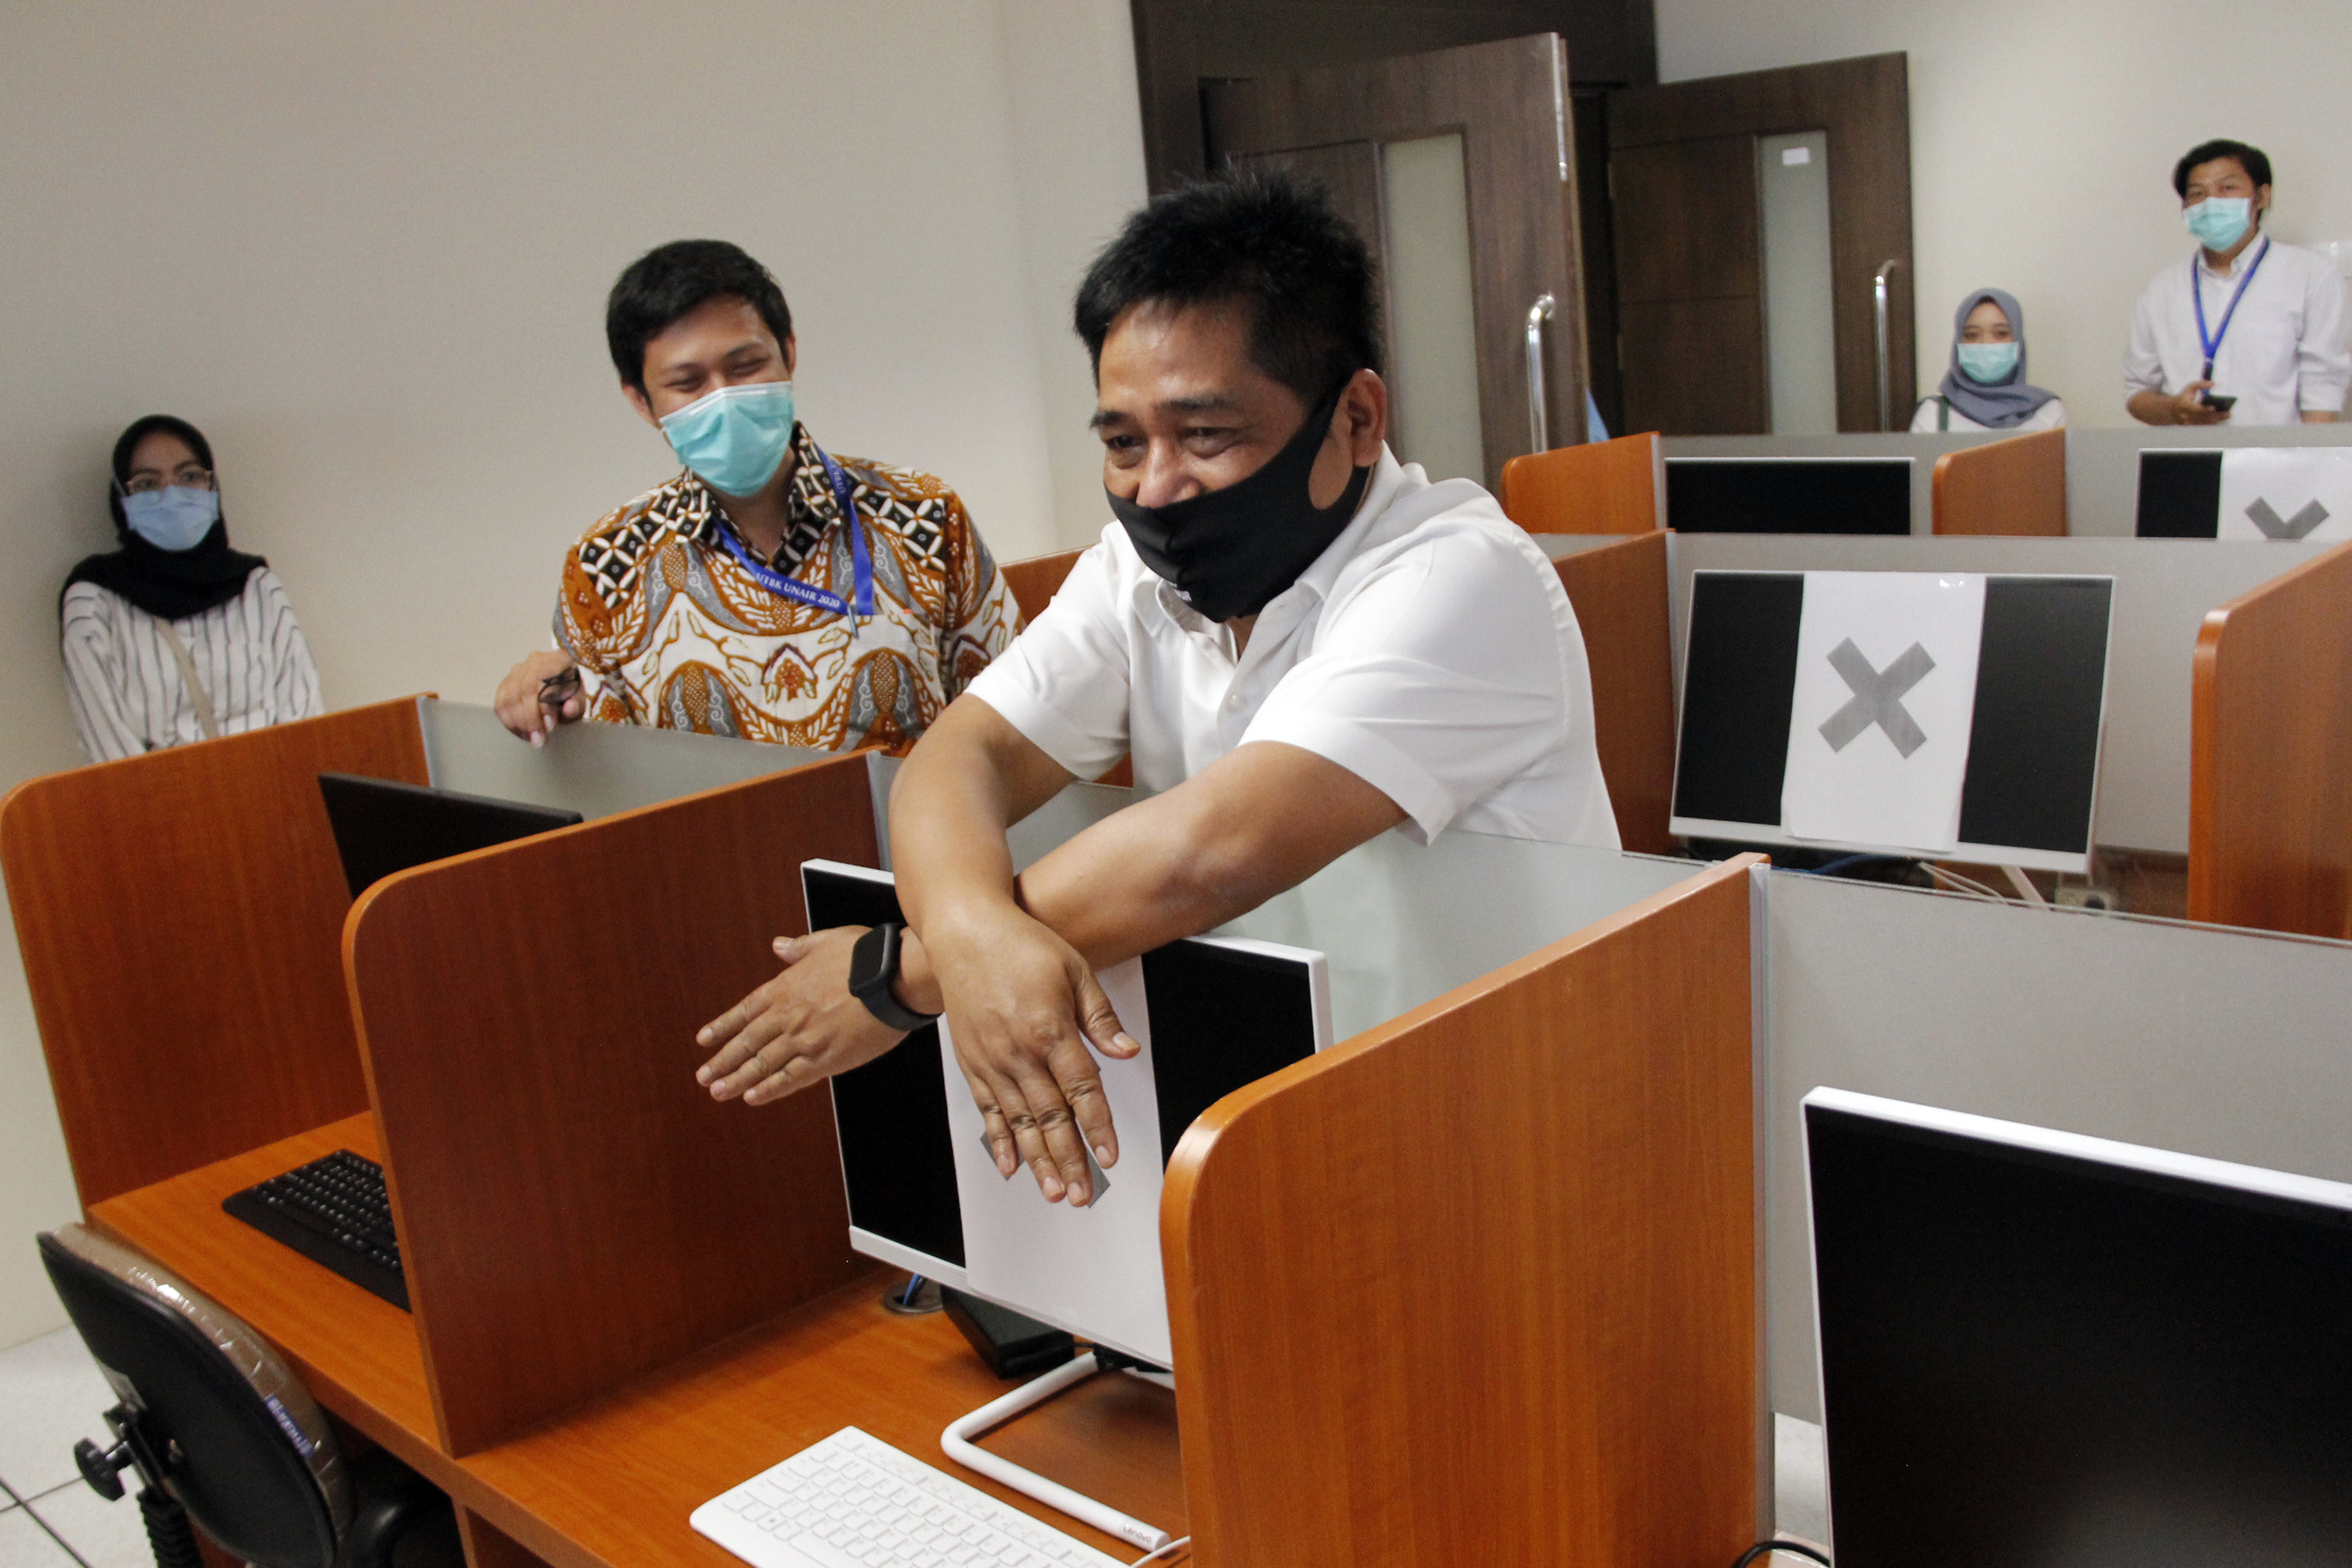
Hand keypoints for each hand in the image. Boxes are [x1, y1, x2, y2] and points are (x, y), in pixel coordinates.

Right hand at [495, 650, 584, 744]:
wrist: (562, 686)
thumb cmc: (571, 693)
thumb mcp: (579, 700)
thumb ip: (576, 704)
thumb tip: (569, 709)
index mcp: (557, 660)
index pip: (545, 679)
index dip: (545, 705)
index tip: (550, 726)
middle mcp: (535, 661)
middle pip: (526, 689)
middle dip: (531, 719)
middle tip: (539, 739)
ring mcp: (517, 671)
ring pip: (511, 697)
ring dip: (519, 722)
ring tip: (531, 738)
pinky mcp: (505, 683)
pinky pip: (500, 703)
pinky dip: (508, 721)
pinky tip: (520, 732)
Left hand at [695, 927, 909, 1105]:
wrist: (894, 977)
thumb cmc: (867, 956)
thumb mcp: (827, 941)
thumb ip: (800, 947)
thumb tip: (780, 945)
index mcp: (787, 987)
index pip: (745, 1010)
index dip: (723, 1026)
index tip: (705, 1039)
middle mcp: (789, 1015)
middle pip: (747, 1042)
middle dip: (722, 1060)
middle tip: (704, 1076)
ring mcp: (804, 1039)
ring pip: (762, 1063)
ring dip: (736, 1079)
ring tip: (718, 1092)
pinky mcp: (825, 1059)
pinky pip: (790, 1078)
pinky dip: (769, 1089)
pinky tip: (752, 1097)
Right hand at [924, 906, 1139, 1205]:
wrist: (965, 932)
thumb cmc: (1019, 945)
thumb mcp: (1075, 970)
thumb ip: (1100, 1018)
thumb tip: (1126, 1051)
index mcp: (1048, 1029)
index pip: (1081, 1090)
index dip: (1097, 1127)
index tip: (1109, 1155)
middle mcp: (1017, 1052)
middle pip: (1050, 1118)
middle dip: (1069, 1161)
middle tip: (1083, 1193)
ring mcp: (991, 1061)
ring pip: (1020, 1123)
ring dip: (1038, 1162)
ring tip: (1054, 1191)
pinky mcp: (972, 1063)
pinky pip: (988, 1111)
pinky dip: (1000, 1141)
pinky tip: (1011, 1166)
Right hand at [2173, 380, 2230, 424]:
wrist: (2171, 410)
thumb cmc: (2183, 398)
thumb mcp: (2189, 388)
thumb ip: (2200, 384)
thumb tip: (2212, 384)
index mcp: (2184, 405)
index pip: (2195, 409)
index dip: (2205, 409)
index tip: (2214, 407)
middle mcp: (2185, 416)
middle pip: (2203, 417)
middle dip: (2216, 415)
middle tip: (2227, 413)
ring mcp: (2188, 423)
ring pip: (2204, 423)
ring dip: (2217, 419)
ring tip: (2227, 415)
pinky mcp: (2191, 426)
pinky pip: (2204, 425)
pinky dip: (2213, 422)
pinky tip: (2221, 419)